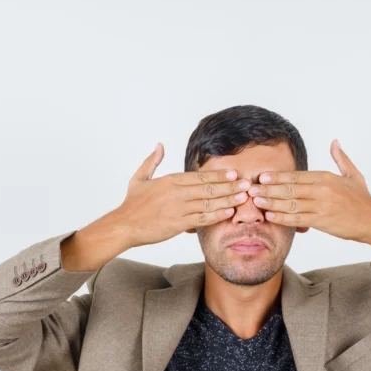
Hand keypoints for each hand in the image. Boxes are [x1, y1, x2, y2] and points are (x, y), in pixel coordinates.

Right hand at [111, 142, 252, 247]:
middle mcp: (176, 192)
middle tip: (247, 184)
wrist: (123, 225)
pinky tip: (229, 213)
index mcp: (170, 180)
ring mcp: (178, 208)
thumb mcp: (139, 178)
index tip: (233, 173)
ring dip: (228, 199)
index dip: (218, 175)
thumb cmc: (131, 204)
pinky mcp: (177, 224)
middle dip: (229, 186)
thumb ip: (152, 161)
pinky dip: (216, 215)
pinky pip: (201, 219)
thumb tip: (159, 145)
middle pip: (208, 188)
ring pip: (208, 202)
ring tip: (243, 197)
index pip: (200, 176)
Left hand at [247, 139, 370, 242]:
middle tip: (251, 189)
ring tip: (256, 201)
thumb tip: (334, 142)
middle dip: (268, 188)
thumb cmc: (362, 200)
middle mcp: (322, 189)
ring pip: (291, 203)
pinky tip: (270, 216)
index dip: (278, 176)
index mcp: (326, 177)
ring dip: (271, 202)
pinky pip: (298, 219)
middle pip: (290, 188)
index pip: (297, 175)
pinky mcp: (322, 221)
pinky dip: (283, 217)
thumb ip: (341, 158)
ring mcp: (322, 206)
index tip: (262, 176)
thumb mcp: (353, 175)